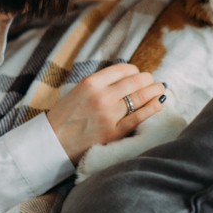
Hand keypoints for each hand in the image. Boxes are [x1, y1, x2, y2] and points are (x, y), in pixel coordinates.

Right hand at [46, 62, 165, 163]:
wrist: (52, 144)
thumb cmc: (65, 116)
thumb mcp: (78, 91)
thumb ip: (101, 83)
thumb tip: (128, 76)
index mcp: (91, 83)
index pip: (123, 69)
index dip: (134, 70)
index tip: (137, 73)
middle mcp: (102, 96)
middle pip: (136, 80)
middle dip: (148, 79)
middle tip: (152, 80)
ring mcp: (110, 114)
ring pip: (141, 96)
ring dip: (155, 89)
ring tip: (160, 88)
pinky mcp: (115, 132)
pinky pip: (140, 116)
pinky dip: (153, 107)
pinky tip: (160, 102)